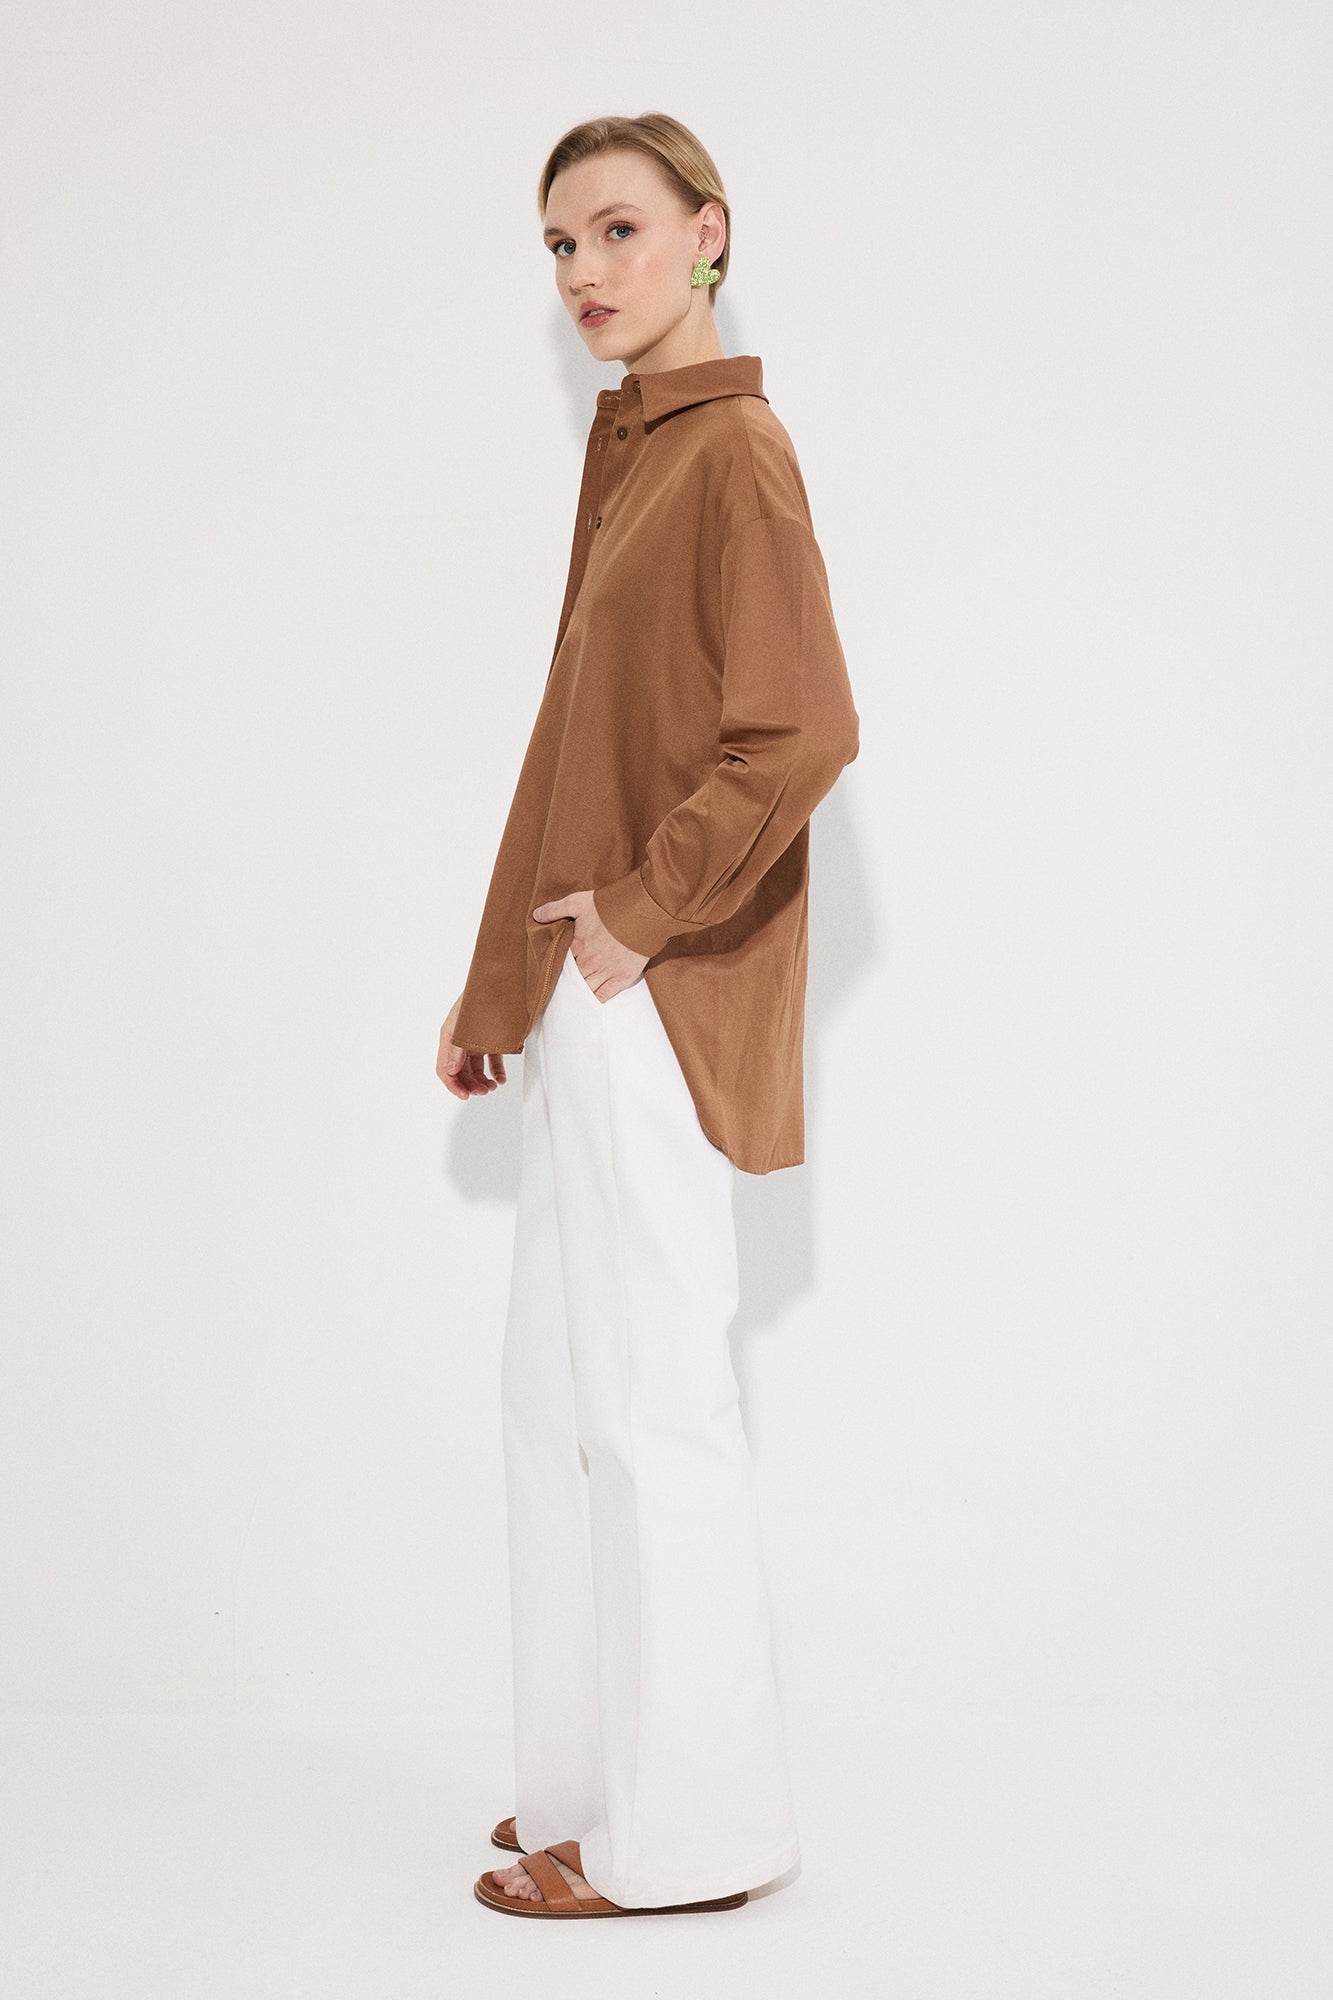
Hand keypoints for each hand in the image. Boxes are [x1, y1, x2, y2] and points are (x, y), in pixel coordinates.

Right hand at [437, 991, 507, 1100]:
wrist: (503, 978)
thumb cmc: (483, 996)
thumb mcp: (466, 1024)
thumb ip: (458, 1048)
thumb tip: (452, 1070)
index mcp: (450, 1036)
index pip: (444, 1068)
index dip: (453, 1085)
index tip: (466, 1096)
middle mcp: (461, 1039)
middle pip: (460, 1071)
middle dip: (470, 1085)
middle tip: (484, 1091)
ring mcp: (476, 1039)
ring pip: (475, 1068)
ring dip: (482, 1081)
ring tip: (493, 1087)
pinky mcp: (492, 1037)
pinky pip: (491, 1060)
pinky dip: (496, 1071)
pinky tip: (501, 1079)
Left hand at [533, 889, 649, 1001]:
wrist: (641, 911)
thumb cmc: (610, 906)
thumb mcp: (578, 901)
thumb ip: (555, 909)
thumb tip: (536, 914)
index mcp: (577, 946)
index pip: (560, 964)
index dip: (557, 968)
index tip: (554, 971)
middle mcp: (589, 963)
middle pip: (571, 980)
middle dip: (566, 983)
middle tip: (561, 989)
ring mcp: (606, 972)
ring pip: (586, 989)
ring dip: (579, 993)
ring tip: (573, 997)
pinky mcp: (622, 977)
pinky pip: (604, 995)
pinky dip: (596, 999)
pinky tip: (590, 1000)